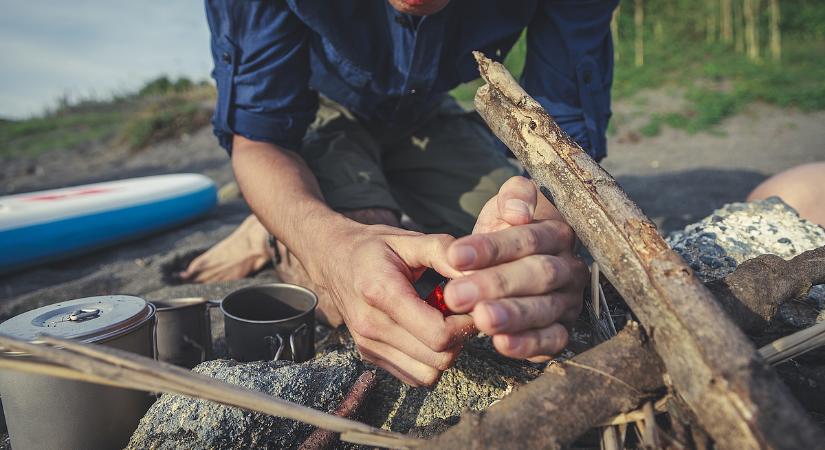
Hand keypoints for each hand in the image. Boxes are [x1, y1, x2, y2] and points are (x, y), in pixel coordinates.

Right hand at [308, 222, 473, 385]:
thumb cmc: (374, 247)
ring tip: (444, 323)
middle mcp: (371, 326)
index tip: (472, 305)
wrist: (331, 258)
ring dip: (445, 353)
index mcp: (382, 293)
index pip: (438, 334)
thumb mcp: (409, 239)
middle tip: (462, 314)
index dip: (466, 324)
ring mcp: (368, 345)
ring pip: (428, 374)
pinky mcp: (370, 356)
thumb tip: (478, 276)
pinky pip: (413, 376)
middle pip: (438, 358)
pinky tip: (427, 333)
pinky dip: (429, 361)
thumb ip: (445, 252)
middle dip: (460, 339)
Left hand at [443, 176, 586, 361]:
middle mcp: (569, 268)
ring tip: (480, 319)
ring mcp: (568, 302)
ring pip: (545, 309)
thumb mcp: (506, 206)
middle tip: (457, 294)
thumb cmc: (506, 231)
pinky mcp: (561, 331)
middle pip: (538, 274)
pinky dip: (527, 345)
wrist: (510, 261)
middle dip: (496, 285)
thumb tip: (519, 212)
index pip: (528, 239)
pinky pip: (551, 340)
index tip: (454, 255)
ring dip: (512, 316)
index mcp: (558, 234)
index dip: (492, 248)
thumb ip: (515, 196)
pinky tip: (500, 343)